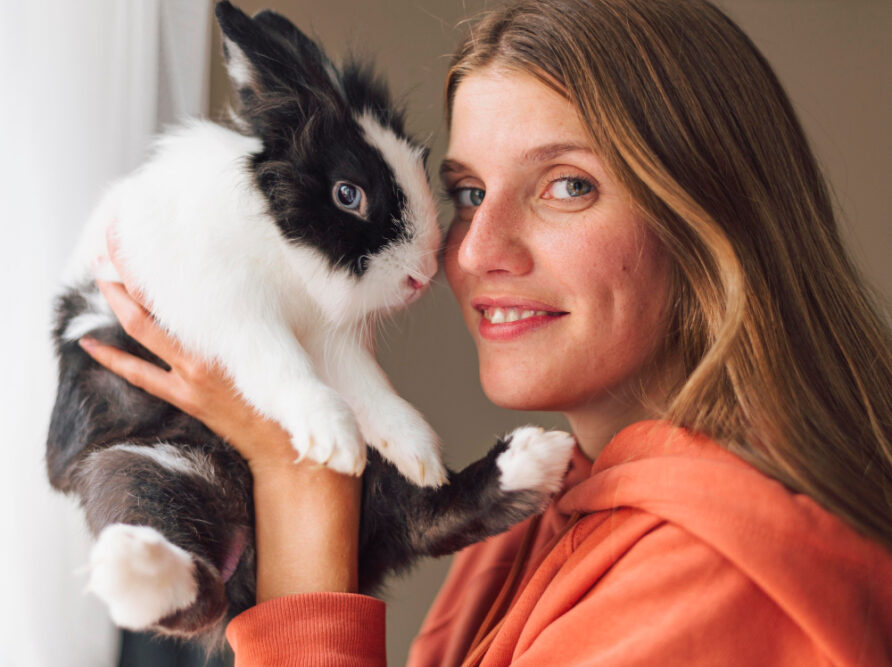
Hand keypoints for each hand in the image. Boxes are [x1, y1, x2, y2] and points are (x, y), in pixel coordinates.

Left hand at [80, 227, 360, 597]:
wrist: (290, 454)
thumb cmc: (302, 399)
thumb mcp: (295, 351)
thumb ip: (286, 316)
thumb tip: (288, 278)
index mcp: (226, 343)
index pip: (177, 295)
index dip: (150, 266)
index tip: (137, 237)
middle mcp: (201, 357)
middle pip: (147, 310)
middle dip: (124, 277)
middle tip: (107, 248)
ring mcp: (189, 379)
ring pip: (141, 334)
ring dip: (118, 305)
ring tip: (101, 277)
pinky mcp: (187, 398)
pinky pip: (140, 374)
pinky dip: (113, 358)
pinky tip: (91, 345)